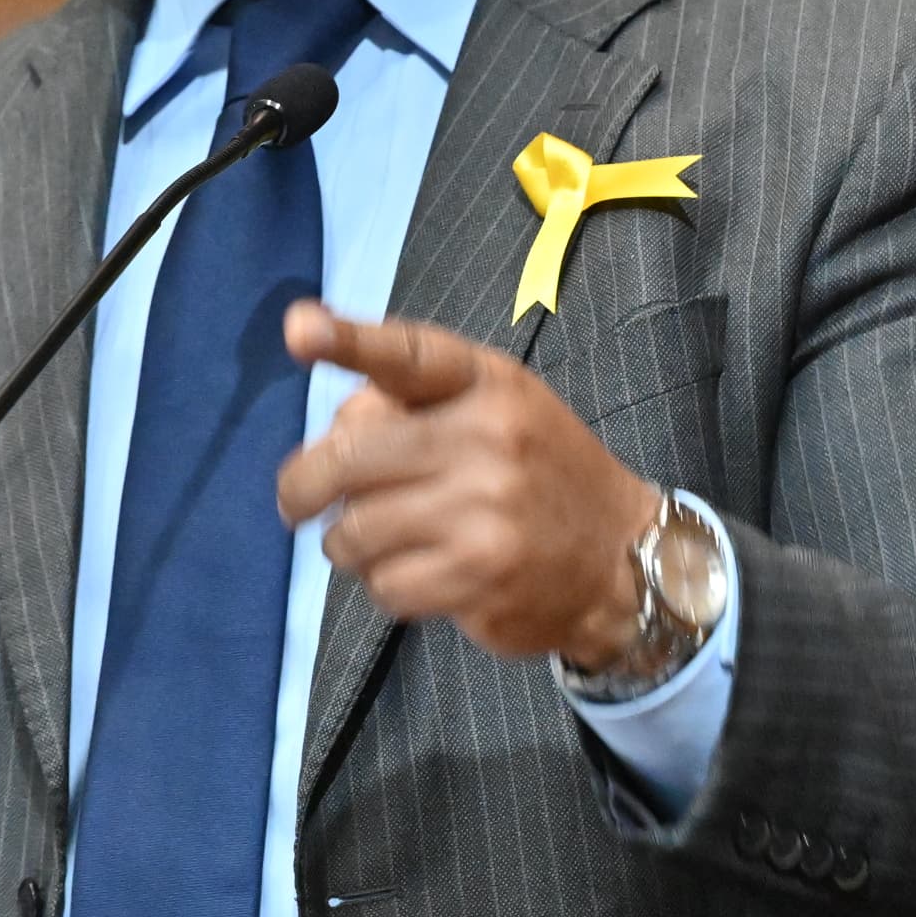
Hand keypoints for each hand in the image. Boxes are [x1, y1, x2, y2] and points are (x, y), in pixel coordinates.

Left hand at [275, 300, 663, 667]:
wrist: (621, 557)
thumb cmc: (538, 472)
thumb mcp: (494, 411)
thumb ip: (410, 407)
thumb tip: (326, 438)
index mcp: (487, 386)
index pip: (408, 356)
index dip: (349, 342)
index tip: (300, 329)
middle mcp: (488, 441)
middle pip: (350, 459)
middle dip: (302, 487)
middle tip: (294, 503)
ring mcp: (484, 513)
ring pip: (356, 531)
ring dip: (348, 543)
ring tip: (378, 540)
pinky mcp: (479, 579)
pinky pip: (384, 586)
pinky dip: (385, 585)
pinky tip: (416, 573)